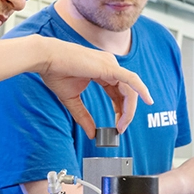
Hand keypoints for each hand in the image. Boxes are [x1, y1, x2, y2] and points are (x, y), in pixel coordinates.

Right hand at [37, 37, 152, 137]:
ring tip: (123, 125)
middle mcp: (109, 65)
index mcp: (101, 70)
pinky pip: (131, 80)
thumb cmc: (56, 73)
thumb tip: (92, 134)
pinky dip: (141, 90)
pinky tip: (147, 100)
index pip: (118, 92)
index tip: (117, 126)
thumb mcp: (72, 100)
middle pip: (126, 92)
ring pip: (130, 90)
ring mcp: (110, 64)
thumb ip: (83, 116)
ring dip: (129, 110)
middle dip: (126, 113)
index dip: (120, 110)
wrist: (46, 59)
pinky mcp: (109, 67)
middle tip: (121, 129)